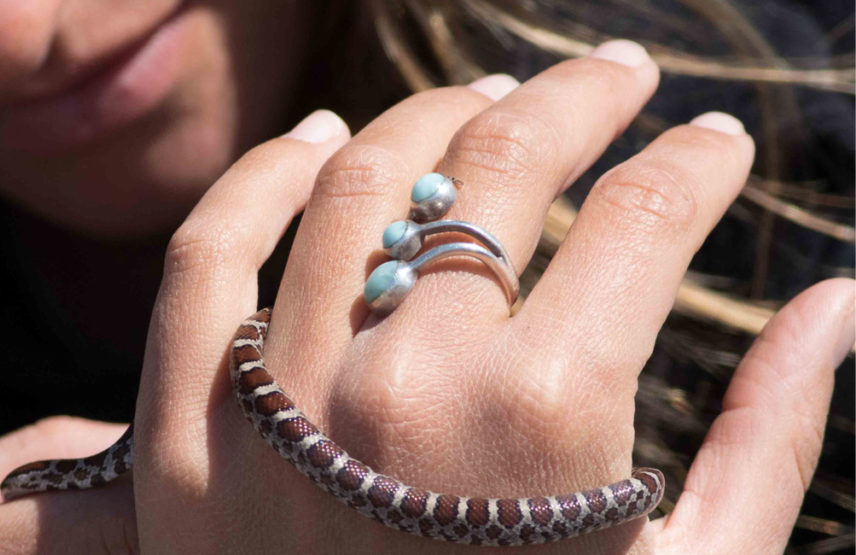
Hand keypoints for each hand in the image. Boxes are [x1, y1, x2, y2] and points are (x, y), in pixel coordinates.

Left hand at [133, 40, 854, 553]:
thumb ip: (771, 437)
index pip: (642, 220)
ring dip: (434, 116)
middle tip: (621, 74)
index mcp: (546, 427)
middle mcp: (400, 391)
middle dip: (580, 99)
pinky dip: (263, 174)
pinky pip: (207, 252)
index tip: (712, 142)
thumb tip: (839, 300)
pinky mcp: (183, 433)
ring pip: (353, 181)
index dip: (693, 163)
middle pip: (498, 166)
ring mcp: (276, 405)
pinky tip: (330, 137)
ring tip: (491, 95)